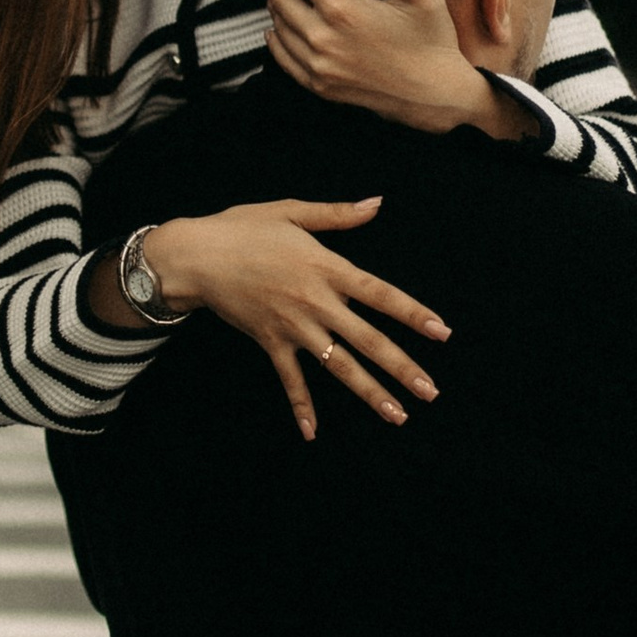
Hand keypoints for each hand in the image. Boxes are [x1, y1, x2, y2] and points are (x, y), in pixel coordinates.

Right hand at [142, 199, 449, 443]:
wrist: (195, 256)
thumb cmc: (243, 228)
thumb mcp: (291, 211)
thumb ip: (338, 214)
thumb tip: (377, 203)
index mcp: (326, 266)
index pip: (379, 294)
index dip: (412, 313)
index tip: (441, 332)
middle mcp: (315, 301)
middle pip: (367, 339)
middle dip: (401, 368)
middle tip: (430, 392)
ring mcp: (293, 326)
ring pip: (339, 365)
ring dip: (369, 392)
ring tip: (397, 414)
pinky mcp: (270, 341)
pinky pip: (290, 380)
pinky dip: (301, 406)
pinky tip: (312, 433)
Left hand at [267, 0, 525, 137]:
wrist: (436, 96)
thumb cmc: (433, 41)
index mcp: (344, 9)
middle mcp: (324, 38)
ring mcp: (319, 65)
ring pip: (279, 28)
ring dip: (274, 6)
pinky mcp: (321, 86)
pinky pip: (284, 59)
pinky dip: (275, 41)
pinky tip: (274, 30)